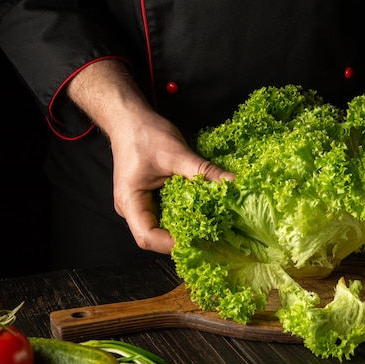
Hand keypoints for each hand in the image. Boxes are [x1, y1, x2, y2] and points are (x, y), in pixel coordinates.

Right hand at [66, 59, 233, 253]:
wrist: (130, 119)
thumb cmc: (145, 134)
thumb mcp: (178, 153)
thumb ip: (205, 172)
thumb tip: (234, 184)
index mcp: (130, 202)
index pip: (148, 237)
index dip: (172, 244)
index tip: (200, 240)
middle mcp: (131, 209)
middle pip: (156, 237)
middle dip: (183, 239)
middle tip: (212, 237)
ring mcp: (140, 206)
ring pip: (162, 227)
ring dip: (185, 228)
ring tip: (211, 228)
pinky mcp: (149, 199)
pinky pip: (165, 215)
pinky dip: (184, 215)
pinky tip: (202, 213)